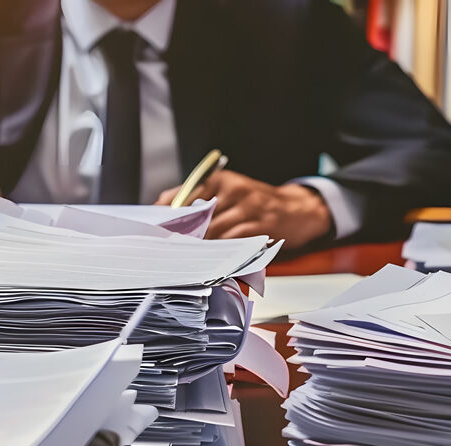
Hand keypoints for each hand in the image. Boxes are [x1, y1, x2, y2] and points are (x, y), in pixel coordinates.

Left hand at [156, 170, 331, 248]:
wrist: (297, 209)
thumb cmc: (255, 203)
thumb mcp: (228, 192)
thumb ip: (199, 200)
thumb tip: (165, 215)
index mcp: (221, 180)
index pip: (184, 195)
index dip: (166, 213)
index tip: (153, 228)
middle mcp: (234, 190)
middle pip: (197, 216)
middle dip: (180, 235)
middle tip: (165, 250)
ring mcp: (248, 208)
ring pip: (213, 232)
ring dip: (198, 248)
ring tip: (184, 259)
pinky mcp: (259, 227)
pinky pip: (232, 243)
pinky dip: (218, 253)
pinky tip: (209, 260)